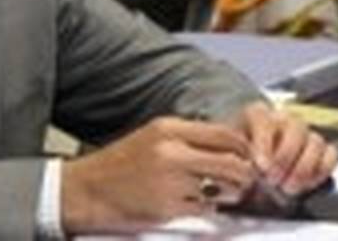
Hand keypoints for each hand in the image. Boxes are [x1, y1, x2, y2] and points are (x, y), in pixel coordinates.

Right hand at [60, 116, 255, 232]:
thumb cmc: (119, 164)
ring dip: (231, 192)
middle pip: (229, 160)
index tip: (249, 154)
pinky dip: (208, 207)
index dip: (242, 146)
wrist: (87, 190)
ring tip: (229, 193)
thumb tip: (225, 144)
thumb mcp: (153, 136)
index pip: (223, 133)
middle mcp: (171, 152)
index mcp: (169, 129)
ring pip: (220, 186)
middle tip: (247, 178)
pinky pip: (203, 208)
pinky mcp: (167, 207)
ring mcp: (170, 180)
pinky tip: (201, 204)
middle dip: (245, 172)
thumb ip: (186, 138)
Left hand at [238, 102, 337, 196]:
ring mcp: (305, 133)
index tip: (262, 165)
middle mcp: (284, 119)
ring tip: (288, 186)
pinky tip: (306, 183)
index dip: (264, 143)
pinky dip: (322, 170)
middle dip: (285, 158)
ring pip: (316, 141)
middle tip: (274, 179)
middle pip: (296, 128)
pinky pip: (332, 154)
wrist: (248, 169)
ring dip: (303, 168)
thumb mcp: (230, 153)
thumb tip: (244, 166)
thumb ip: (236, 155)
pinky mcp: (321, 150)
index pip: (265, 119)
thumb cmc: (239, 158)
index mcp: (258, 114)